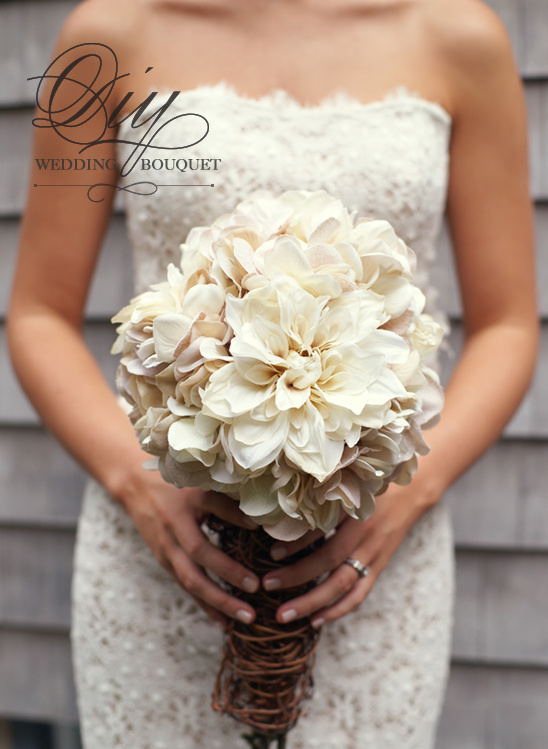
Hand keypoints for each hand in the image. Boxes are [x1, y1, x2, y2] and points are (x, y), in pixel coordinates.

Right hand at [121, 470, 259, 627]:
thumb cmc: (178, 483)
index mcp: (186, 504)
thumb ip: (227, 500)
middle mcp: (174, 529)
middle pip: (198, 557)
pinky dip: (206, 605)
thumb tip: (261, 519)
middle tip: (255, 587)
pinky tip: (224, 622)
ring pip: (191, 580)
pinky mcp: (164, 561)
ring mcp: (166, 549)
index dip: (234, 521)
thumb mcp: (200, 484)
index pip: (212, 511)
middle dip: (227, 575)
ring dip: (219, 601)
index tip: (259, 532)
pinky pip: (186, 587)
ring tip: (246, 616)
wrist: (136, 487)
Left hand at [261, 483, 433, 626]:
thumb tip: (282, 513)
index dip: (297, 542)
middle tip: (267, 584)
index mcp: (354, 509)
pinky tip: (315, 620)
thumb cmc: (370, 487)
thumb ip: (322, 497)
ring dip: (312, 602)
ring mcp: (373, 553)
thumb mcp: (348, 485)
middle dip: (297, 575)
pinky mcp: (379, 566)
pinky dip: (338, 609)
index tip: (271, 552)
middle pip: (329, 559)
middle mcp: (364, 533)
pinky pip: (359, 594)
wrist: (410, 494)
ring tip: (284, 614)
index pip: (322, 528)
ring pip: (342, 583)